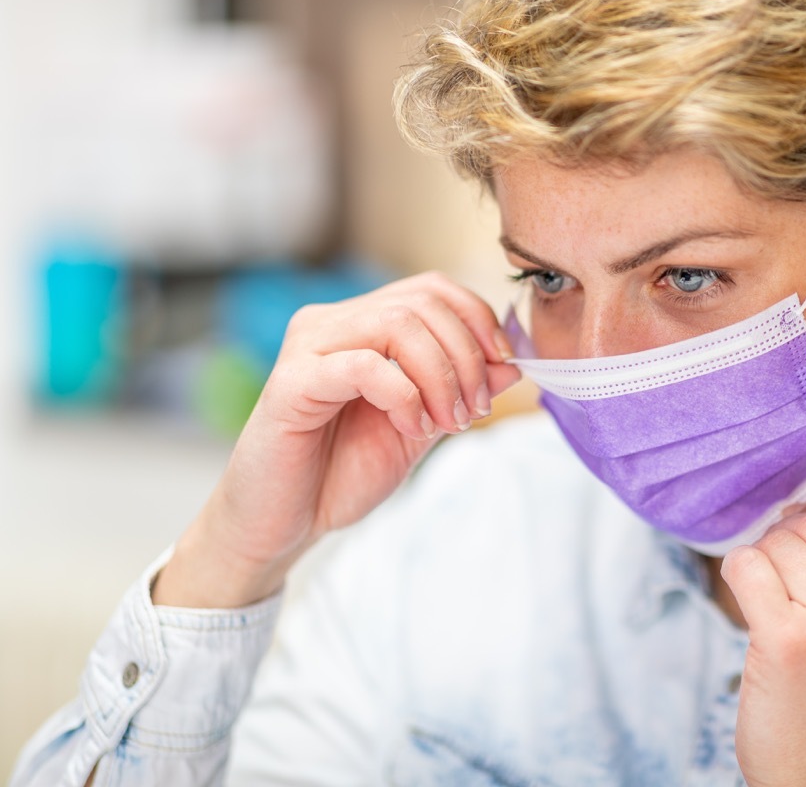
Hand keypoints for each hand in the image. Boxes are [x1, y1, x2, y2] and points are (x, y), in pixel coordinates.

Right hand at [153, 272, 521, 607]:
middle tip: (473, 412)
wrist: (285, 522)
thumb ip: (460, 392)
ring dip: (441, 376)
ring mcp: (308, 347)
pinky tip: (409, 427)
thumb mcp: (421, 427)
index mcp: (362, 324)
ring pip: (398, 324)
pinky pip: (365, 365)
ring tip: (447, 422)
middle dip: (466, 356)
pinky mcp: (291, 382)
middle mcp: (332, 322)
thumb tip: (513, 363)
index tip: (501, 368)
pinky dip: (404, 395)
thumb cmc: (340, 472)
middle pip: (423, 302)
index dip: (479, 321)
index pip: (434, 289)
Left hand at [719, 500, 805, 786]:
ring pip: (777, 543)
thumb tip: (800, 507)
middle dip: (787, 546)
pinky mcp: (788, 637)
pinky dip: (738, 576)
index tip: (805, 551)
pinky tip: (751, 608)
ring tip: (775, 609)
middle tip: (784, 589)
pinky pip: (746, 566)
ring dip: (763, 566)